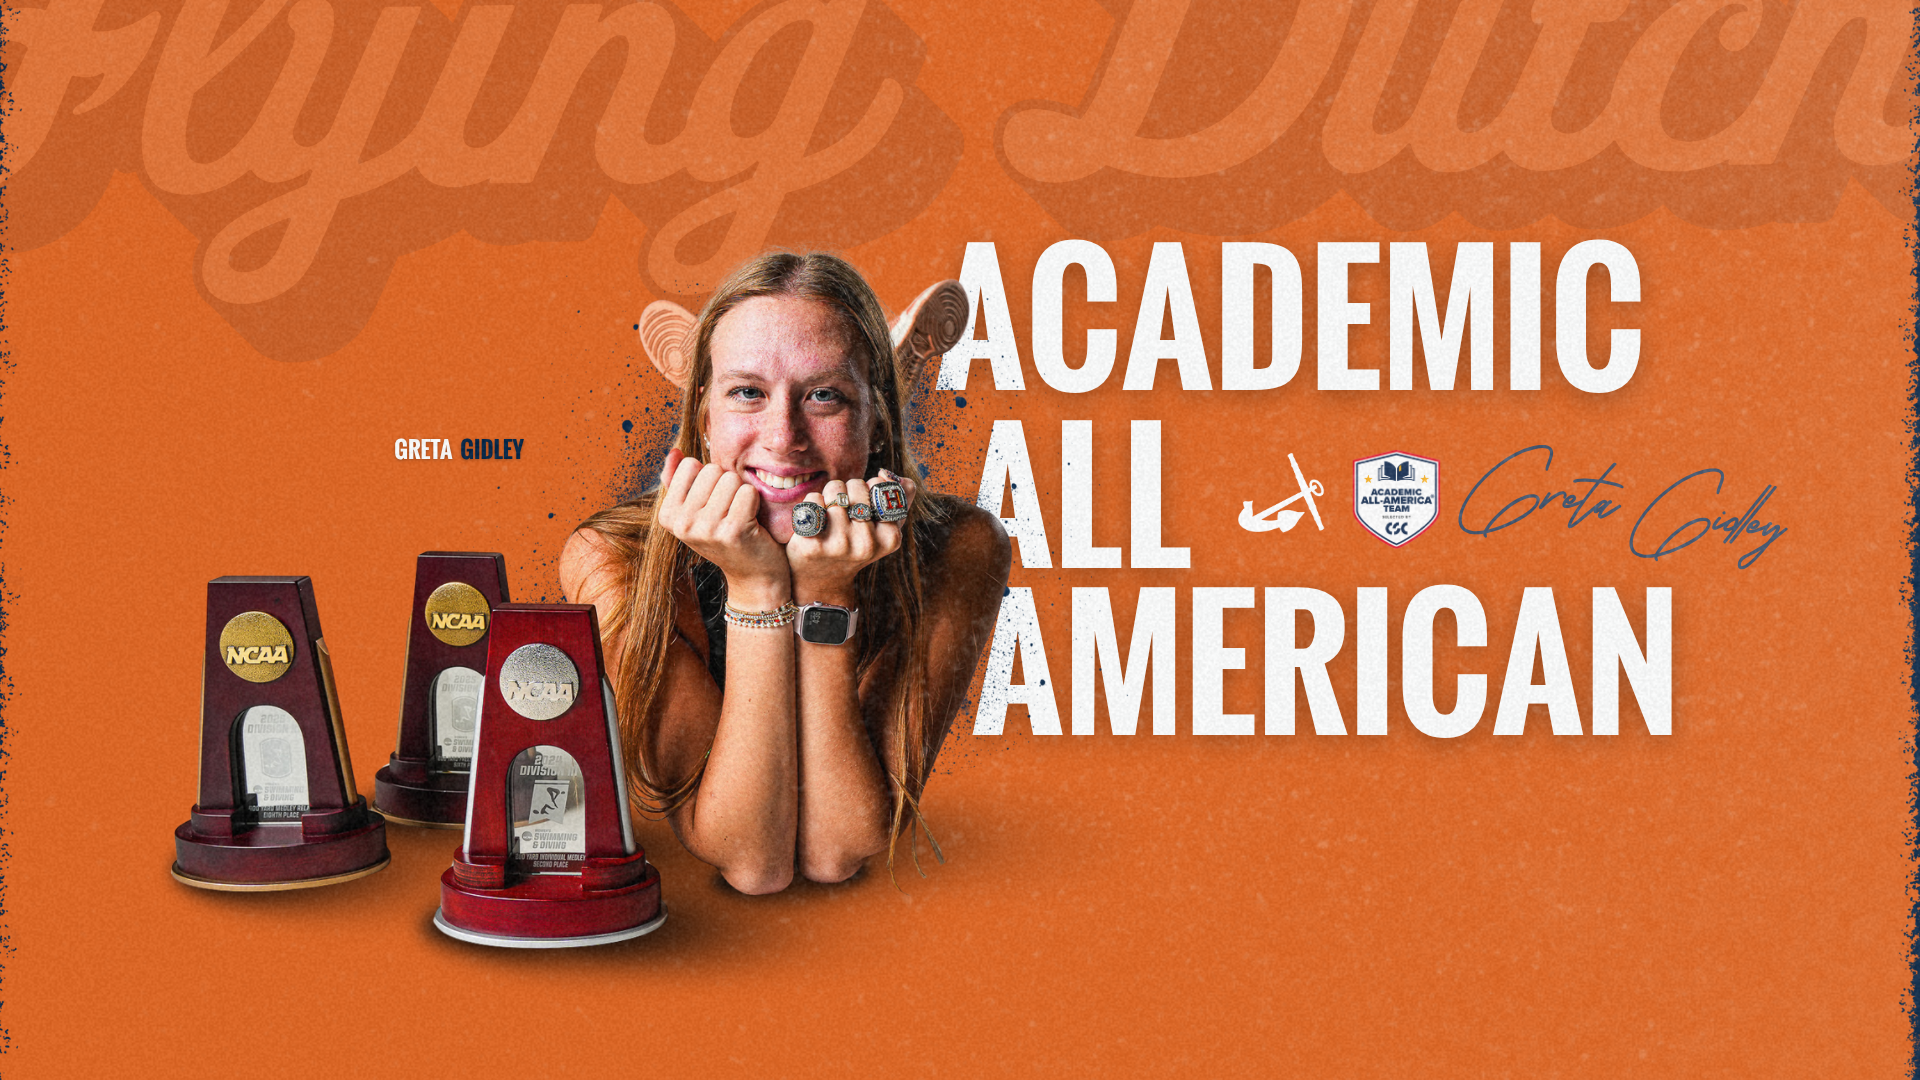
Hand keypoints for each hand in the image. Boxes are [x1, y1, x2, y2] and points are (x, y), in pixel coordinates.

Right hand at [655, 448, 789, 600]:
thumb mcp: (696, 512)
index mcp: (667, 515)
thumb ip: (680, 481)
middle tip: (730, 511)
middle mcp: (682, 523)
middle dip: (727, 484)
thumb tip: (674, 451)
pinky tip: (752, 522)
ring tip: (740, 516)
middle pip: (712, 469)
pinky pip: (748, 492)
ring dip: (742, 493)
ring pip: (731, 479)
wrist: (753, 577)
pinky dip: (756, 503)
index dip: (709, 478)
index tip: (713, 504)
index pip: (690, 465)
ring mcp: (706, 528)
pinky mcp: (733, 531)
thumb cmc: (725, 538)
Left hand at [786, 469, 915, 598]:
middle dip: (848, 491)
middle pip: (856, 485)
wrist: (823, 580)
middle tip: (844, 513)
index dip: (868, 490)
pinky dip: (811, 503)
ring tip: (829, 516)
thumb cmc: (856, 545)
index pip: (880, 486)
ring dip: (829, 496)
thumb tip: (886, 474)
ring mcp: (839, 545)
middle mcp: (867, 544)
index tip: (864, 508)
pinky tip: (814, 521)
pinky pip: (813, 500)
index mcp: (890, 538)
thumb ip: (900, 500)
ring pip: (834, 489)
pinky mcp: (813, 544)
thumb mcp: (884, 529)